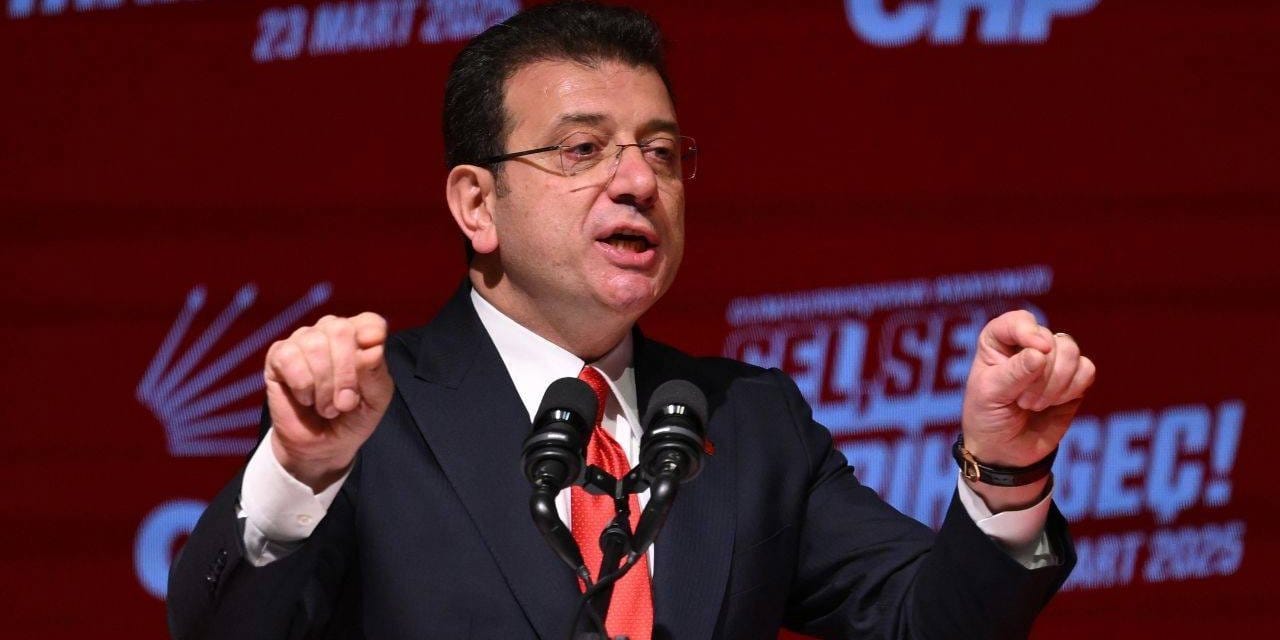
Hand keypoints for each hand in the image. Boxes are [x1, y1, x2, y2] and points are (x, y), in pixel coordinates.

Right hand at [263, 313, 393, 490]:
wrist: (321, 446)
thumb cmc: (352, 418)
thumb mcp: (375, 400)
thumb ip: (376, 373)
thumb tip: (373, 347)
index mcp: (360, 337)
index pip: (369, 322)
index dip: (371, 335)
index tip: (371, 356)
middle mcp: (330, 332)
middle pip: (341, 330)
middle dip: (345, 373)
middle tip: (345, 403)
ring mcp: (303, 341)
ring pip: (315, 345)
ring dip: (324, 386)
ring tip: (327, 407)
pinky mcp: (278, 356)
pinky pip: (290, 358)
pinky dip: (302, 386)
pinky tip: (305, 398)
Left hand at [960, 310, 1095, 509]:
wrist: (1005, 451)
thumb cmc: (987, 417)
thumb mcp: (989, 395)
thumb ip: (1014, 373)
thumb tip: (1041, 353)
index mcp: (998, 341)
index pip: (1019, 320)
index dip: (1030, 332)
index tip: (1037, 352)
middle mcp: (1026, 345)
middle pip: (1051, 340)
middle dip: (1040, 377)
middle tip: (1022, 401)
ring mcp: (1052, 361)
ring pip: (1072, 351)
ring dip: (1056, 383)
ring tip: (1034, 404)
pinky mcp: (1073, 380)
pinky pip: (1087, 370)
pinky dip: (1072, 389)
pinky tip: (1055, 404)